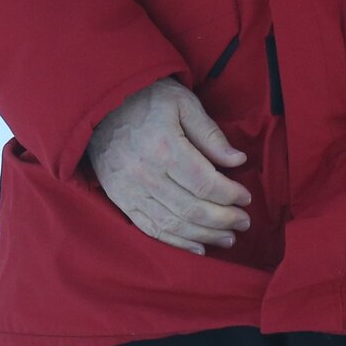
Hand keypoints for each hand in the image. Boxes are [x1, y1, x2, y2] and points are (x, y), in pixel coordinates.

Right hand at [86, 79, 249, 255]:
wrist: (99, 103)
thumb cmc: (146, 98)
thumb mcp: (181, 102)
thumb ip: (209, 133)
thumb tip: (237, 161)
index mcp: (164, 146)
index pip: (205, 183)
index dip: (230, 195)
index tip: (246, 197)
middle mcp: (146, 173)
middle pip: (192, 208)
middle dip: (224, 219)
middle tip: (243, 221)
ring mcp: (130, 189)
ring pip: (174, 224)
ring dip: (205, 235)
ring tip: (229, 237)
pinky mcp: (120, 199)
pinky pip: (151, 228)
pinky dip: (176, 242)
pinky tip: (198, 247)